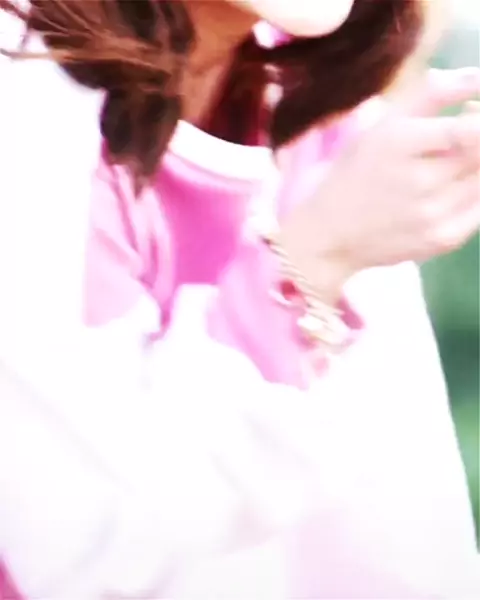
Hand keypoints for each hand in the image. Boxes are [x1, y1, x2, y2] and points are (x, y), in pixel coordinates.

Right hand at [281, 68, 479, 299]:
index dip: (479, 116)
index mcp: (398, 144)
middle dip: (478, 135)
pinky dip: (475, 191)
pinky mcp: (443, 240)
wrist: (330, 237)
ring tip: (450, 159)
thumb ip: (433, 92)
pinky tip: (451, 187)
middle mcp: (418, 182)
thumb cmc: (355, 173)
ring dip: (477, 163)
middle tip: (463, 127)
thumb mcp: (380, 125)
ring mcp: (433, 216)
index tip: (471, 109)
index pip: (469, 128)